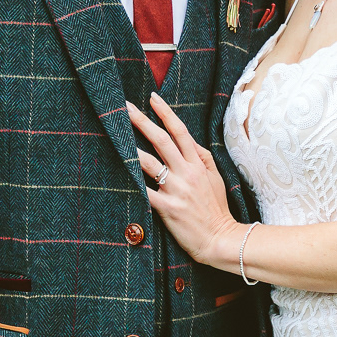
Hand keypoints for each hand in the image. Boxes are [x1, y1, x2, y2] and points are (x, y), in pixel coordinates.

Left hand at [127, 95, 241, 268]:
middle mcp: (187, 173)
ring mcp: (176, 190)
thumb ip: (203, 157)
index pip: (180, 132)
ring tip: (115, 135)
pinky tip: (117, 172)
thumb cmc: (217, 209)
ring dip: (131, 147)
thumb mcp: (216, 178)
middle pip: (161, 140)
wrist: (221, 239)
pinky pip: (145, 191)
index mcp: (198, 164)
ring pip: (149, 162)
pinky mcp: (167, 208)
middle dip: (141, 121)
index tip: (152, 98)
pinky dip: (132, 182)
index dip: (166, 113)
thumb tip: (190, 141)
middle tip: (124, 107)